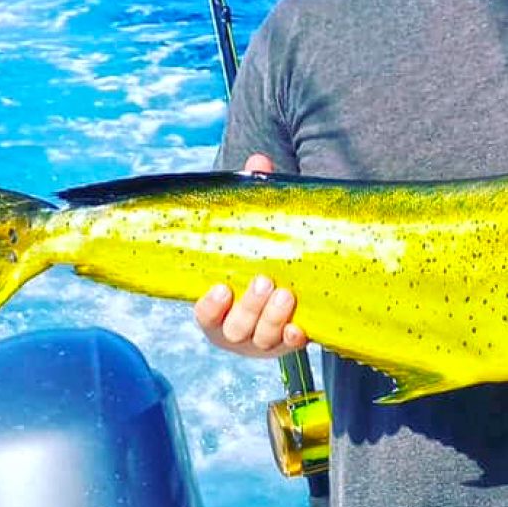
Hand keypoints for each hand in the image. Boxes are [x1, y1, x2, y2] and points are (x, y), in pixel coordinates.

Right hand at [192, 153, 306, 357]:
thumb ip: (254, 198)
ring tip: (286, 293)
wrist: (292, 278)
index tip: (221, 287)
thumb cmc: (259, 254)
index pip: (204, 314)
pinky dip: (296, 338)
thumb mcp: (254, 229)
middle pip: (236, 328)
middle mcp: (236, 328)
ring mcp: (263, 339)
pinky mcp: (289, 342)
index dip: (209, 307)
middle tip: (265, 281)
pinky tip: (303, 328)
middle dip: (249, 308)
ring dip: (273, 319)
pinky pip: (292, 346)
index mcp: (217, 305)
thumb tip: (258, 160)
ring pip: (262, 340)